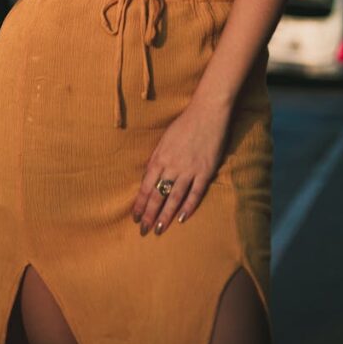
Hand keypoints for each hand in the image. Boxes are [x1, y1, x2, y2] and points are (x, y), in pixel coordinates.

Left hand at [131, 100, 231, 235]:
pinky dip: (189, 206)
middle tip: (143, 231)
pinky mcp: (205, 170)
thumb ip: (157, 159)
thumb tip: (149, 176)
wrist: (207, 112)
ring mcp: (189, 169)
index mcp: (160, 157)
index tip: (135, 217)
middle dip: (149, 214)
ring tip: (159, 229)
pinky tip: (182, 218)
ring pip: (174, 197)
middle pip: (158, 194)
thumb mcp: (165, 140)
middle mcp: (172, 165)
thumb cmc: (184, 124)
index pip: (146, 186)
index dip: (140, 203)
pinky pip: (196, 192)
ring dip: (165, 215)